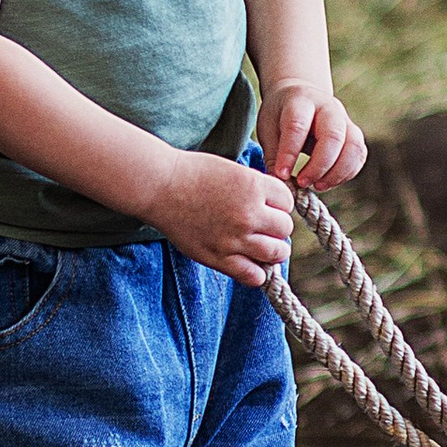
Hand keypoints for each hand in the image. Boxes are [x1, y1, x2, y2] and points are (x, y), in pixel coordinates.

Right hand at [148, 150, 296, 286]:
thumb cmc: (193, 173)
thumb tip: (276, 205)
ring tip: (262, 246)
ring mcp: (234, 238)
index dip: (278, 204)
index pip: (288, 202)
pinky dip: (258, 272)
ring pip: (277, 253)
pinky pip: (254, 275)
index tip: (267, 206)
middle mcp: (249, 214)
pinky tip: (250, 263)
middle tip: (263, 227)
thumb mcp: (233, 170)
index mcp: (253, 187)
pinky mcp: (219, 258)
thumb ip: (256, 188)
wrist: (159, 186)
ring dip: (273, 251)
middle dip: (277, 227)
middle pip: (285, 228)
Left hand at [259, 80, 367, 192]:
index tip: (282, 175)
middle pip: (333, 136)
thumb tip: (280, 185)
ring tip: (317, 186)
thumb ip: (273, 155)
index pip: (298, 126)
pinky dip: (346, 174)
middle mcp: (328, 108)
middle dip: (319, 166)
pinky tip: (328, 182)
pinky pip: (359, 156)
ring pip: (353, 147)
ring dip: (337, 173)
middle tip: (303, 182)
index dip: (290, 153)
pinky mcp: (355, 134)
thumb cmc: (281, 115)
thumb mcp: (268, 128)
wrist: (301, 96)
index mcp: (301, 101)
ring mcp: (346, 120)